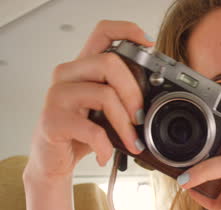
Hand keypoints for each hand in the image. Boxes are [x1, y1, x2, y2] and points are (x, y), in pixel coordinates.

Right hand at [24, 20, 153, 182]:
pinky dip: (105, 145)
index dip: (127, 30)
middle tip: (141, 116)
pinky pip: (91, 129)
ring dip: (125, 125)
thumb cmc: (82, 132)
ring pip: (104, 95)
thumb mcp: (106, 111)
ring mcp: (58, 96)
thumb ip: (124, 97)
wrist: (54, 159)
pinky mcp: (52, 120)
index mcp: (84, 68)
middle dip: (134, 92)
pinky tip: (105, 154)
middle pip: (109, 63)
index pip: (103, 33)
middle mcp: (68, 75)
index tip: (149, 43)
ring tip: (131, 142)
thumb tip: (160, 99)